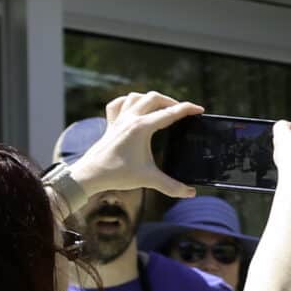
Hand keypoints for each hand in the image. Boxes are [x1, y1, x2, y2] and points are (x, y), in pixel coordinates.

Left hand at [77, 91, 201, 200]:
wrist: (90, 174)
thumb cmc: (118, 174)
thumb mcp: (149, 179)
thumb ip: (172, 186)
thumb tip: (190, 193)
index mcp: (141, 127)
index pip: (169, 113)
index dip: (187, 109)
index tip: (199, 110)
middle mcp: (130, 119)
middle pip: (153, 98)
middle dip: (171, 102)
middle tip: (182, 111)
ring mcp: (118, 119)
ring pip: (136, 97)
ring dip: (150, 98)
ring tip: (161, 107)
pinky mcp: (110, 124)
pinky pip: (118, 104)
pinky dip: (128, 102)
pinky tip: (134, 107)